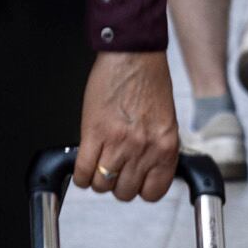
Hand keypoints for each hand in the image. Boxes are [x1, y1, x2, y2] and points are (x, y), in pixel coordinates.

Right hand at [71, 51, 179, 203]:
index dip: (140, 189)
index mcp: (166, 147)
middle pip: (125, 192)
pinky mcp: (95, 133)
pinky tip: (83, 166)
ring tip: (97, 165)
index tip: (134, 182)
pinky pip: (83, 171)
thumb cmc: (150, 82)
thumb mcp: (165, 122)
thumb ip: (156, 148)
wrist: (134, 55)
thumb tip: (144, 169)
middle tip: (113, 171)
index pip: (153, 192)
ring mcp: (119, 143)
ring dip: (97, 179)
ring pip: (102, 184)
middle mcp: (145, 149)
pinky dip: (81, 175)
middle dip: (117, 184)